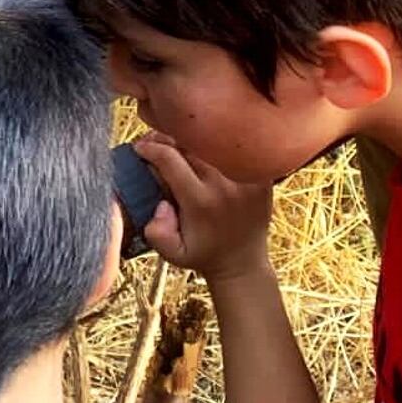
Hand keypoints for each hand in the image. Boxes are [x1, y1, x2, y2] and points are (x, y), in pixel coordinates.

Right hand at [135, 133, 274, 281]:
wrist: (243, 263)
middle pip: (190, 145)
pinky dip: (216, 145)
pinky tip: (204, 147)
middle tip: (153, 141)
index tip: (139, 148)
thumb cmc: (203, 255)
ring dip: (190, 139)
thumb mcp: (172, 253)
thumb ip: (157, 232)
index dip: (150, 149)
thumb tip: (162, 204)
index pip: (170, 160)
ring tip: (176, 143)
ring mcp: (246, 179)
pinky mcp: (262, 177)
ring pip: (212, 143)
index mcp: (201, 202)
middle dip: (166, 139)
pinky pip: (235, 150)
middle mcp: (225, 186)